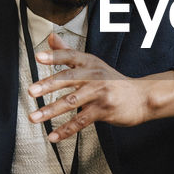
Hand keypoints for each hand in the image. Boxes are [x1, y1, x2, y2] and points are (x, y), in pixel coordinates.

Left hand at [29, 34, 173, 141]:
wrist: (142, 97)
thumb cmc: (113, 81)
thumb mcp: (93, 63)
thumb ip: (68, 51)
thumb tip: (50, 37)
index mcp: (90, 62)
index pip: (70, 56)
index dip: (54, 56)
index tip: (39, 57)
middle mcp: (95, 76)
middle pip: (69, 78)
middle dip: (48, 85)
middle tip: (31, 91)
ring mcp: (100, 94)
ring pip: (72, 102)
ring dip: (51, 111)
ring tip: (34, 117)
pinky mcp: (104, 111)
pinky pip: (81, 121)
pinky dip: (65, 130)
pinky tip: (53, 135)